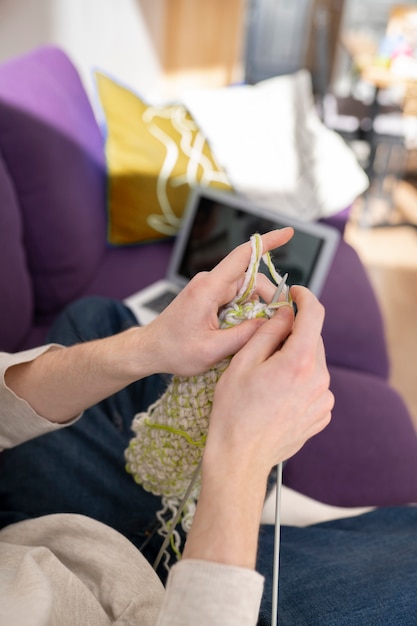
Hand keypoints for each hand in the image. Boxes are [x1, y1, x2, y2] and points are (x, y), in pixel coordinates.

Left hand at [143, 228, 293, 375]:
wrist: (150, 349)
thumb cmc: (174, 350)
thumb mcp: (213, 350)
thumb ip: (245, 335)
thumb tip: (271, 323)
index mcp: (209, 288)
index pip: (243, 256)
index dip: (268, 242)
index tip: (288, 233)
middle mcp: (209, 282)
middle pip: (251, 279)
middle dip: (268, 299)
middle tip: (276, 325)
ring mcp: (208, 288)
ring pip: (245, 291)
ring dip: (254, 309)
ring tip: (248, 334)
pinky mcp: (208, 296)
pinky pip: (235, 298)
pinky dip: (243, 312)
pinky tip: (239, 331)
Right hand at [204, 285, 333, 477]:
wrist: (240, 457)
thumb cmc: (234, 412)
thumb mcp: (242, 363)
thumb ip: (268, 332)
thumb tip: (285, 313)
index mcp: (299, 362)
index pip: (314, 314)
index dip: (305, 297)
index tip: (294, 293)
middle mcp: (319, 379)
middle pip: (313, 339)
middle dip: (293, 332)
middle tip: (267, 340)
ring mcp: (323, 399)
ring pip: (313, 362)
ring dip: (295, 358)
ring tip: (267, 375)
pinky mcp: (322, 414)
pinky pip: (314, 385)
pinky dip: (300, 380)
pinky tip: (277, 393)